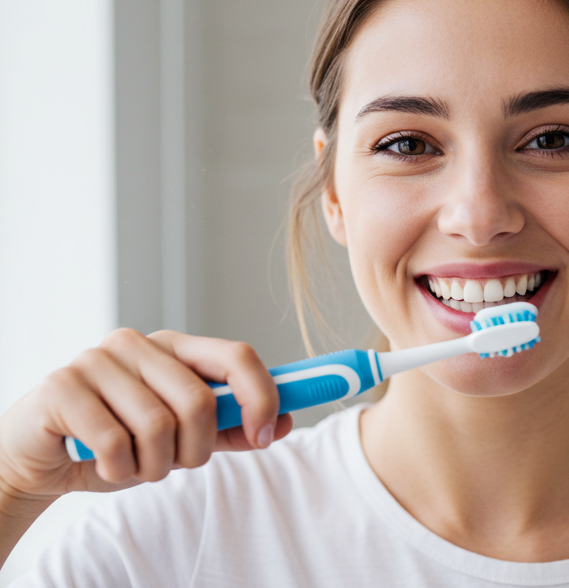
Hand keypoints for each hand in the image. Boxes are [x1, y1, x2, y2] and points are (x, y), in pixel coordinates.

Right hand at [0, 328, 291, 502]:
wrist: (38, 456)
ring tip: (133, 464)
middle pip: (200, 400)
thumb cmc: (116, 440)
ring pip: (159, 426)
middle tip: (174, 463)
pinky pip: (114, 443)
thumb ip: (228, 428)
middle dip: (195, 451)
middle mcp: (140, 343)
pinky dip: (117, 470)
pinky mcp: (63, 385)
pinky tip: (102, 464)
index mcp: (174, 346)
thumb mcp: (180, 438)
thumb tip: (286, 421)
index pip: (236, 355)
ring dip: (153, 467)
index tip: (266, 435)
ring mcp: (98, 358)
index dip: (261, 395)